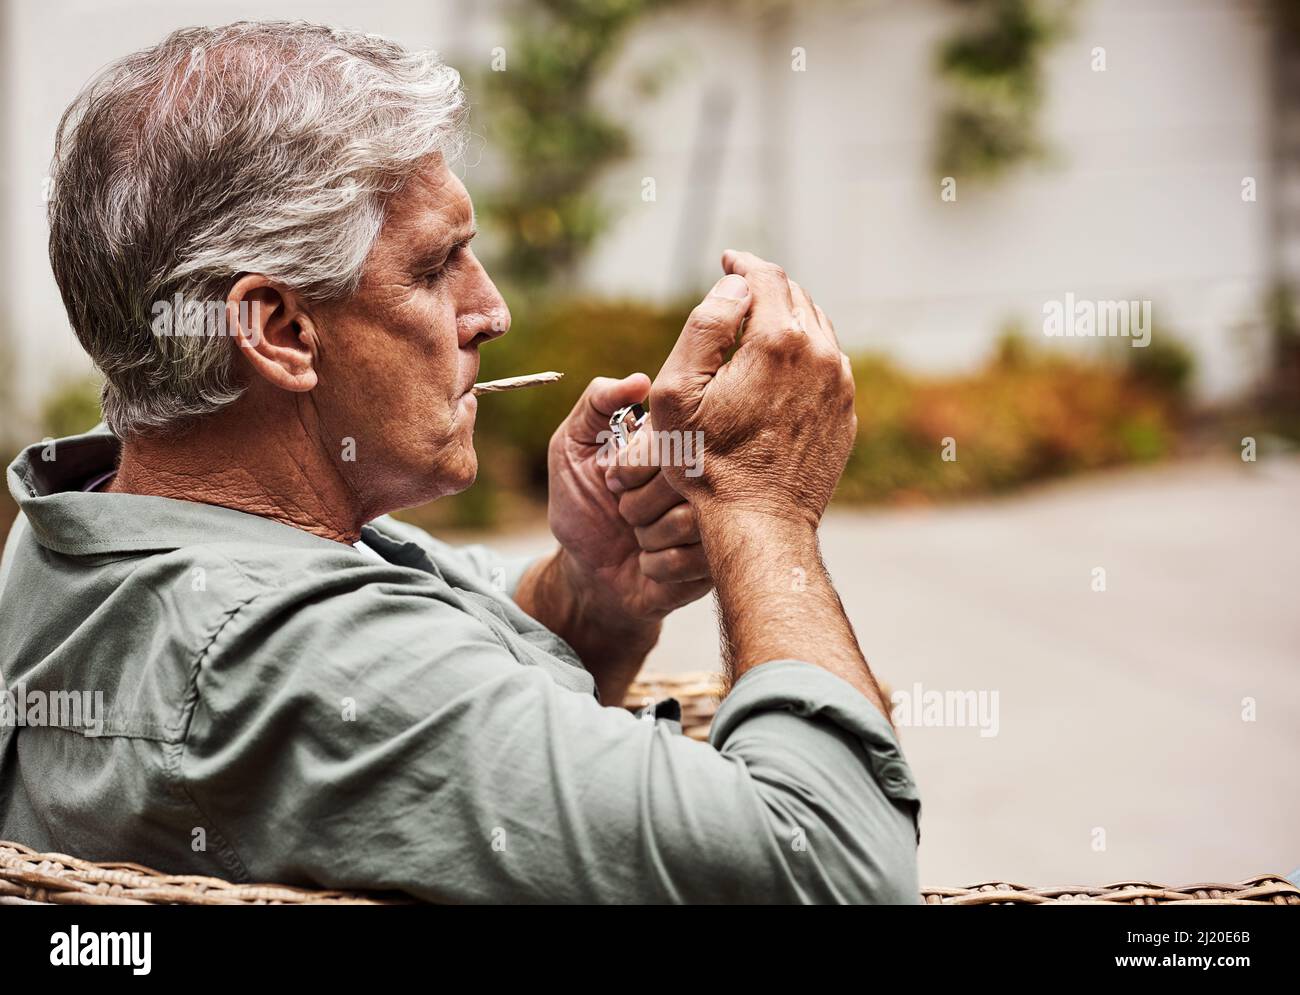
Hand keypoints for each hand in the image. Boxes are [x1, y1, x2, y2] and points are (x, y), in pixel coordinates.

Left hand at [546, 373, 712, 623]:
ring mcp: (715, 520)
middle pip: (685, 480)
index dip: (634, 464)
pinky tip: (648, 562)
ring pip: (689, 522)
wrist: (588, 572)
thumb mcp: (572, 446)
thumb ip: (596, 404)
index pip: (675, 436)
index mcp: (679, 442)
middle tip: (622, 510)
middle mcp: (705, 476)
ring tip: (638, 536)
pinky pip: (689, 561)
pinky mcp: (716, 562)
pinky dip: (656, 565)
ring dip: (646, 536)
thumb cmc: (581, 503)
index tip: (610, 478)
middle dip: (636, 504)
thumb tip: (639, 381)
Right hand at [649, 251, 855, 529]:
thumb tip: (734, 286)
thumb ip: (704, 328)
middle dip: (767, 289)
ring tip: (760, 324)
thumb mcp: (679, 394)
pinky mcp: (846, 413)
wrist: (759, 523)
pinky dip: (807, 353)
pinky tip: (782, 366)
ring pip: (817, 330)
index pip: (766, 278)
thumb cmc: (706, 463)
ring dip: (789, 319)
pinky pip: (829, 365)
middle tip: (740, 290)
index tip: (727, 262)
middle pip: (796, 298)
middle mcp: (820, 355)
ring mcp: (840, 385)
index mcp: (779, 342)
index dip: (743, 265)